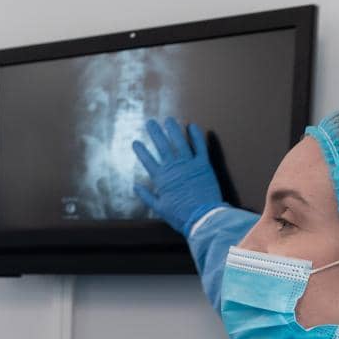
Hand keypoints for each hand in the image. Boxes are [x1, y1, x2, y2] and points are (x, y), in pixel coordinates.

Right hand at [133, 118, 224, 234]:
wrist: (203, 218)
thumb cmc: (180, 216)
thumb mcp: (159, 208)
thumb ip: (146, 196)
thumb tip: (135, 186)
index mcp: (162, 179)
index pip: (148, 160)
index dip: (141, 150)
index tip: (135, 141)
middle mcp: (174, 169)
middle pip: (162, 146)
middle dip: (155, 133)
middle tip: (150, 122)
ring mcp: (189, 165)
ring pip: (180, 143)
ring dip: (173, 130)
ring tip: (169, 120)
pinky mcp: (204, 165)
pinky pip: (200, 147)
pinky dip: (196, 136)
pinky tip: (192, 126)